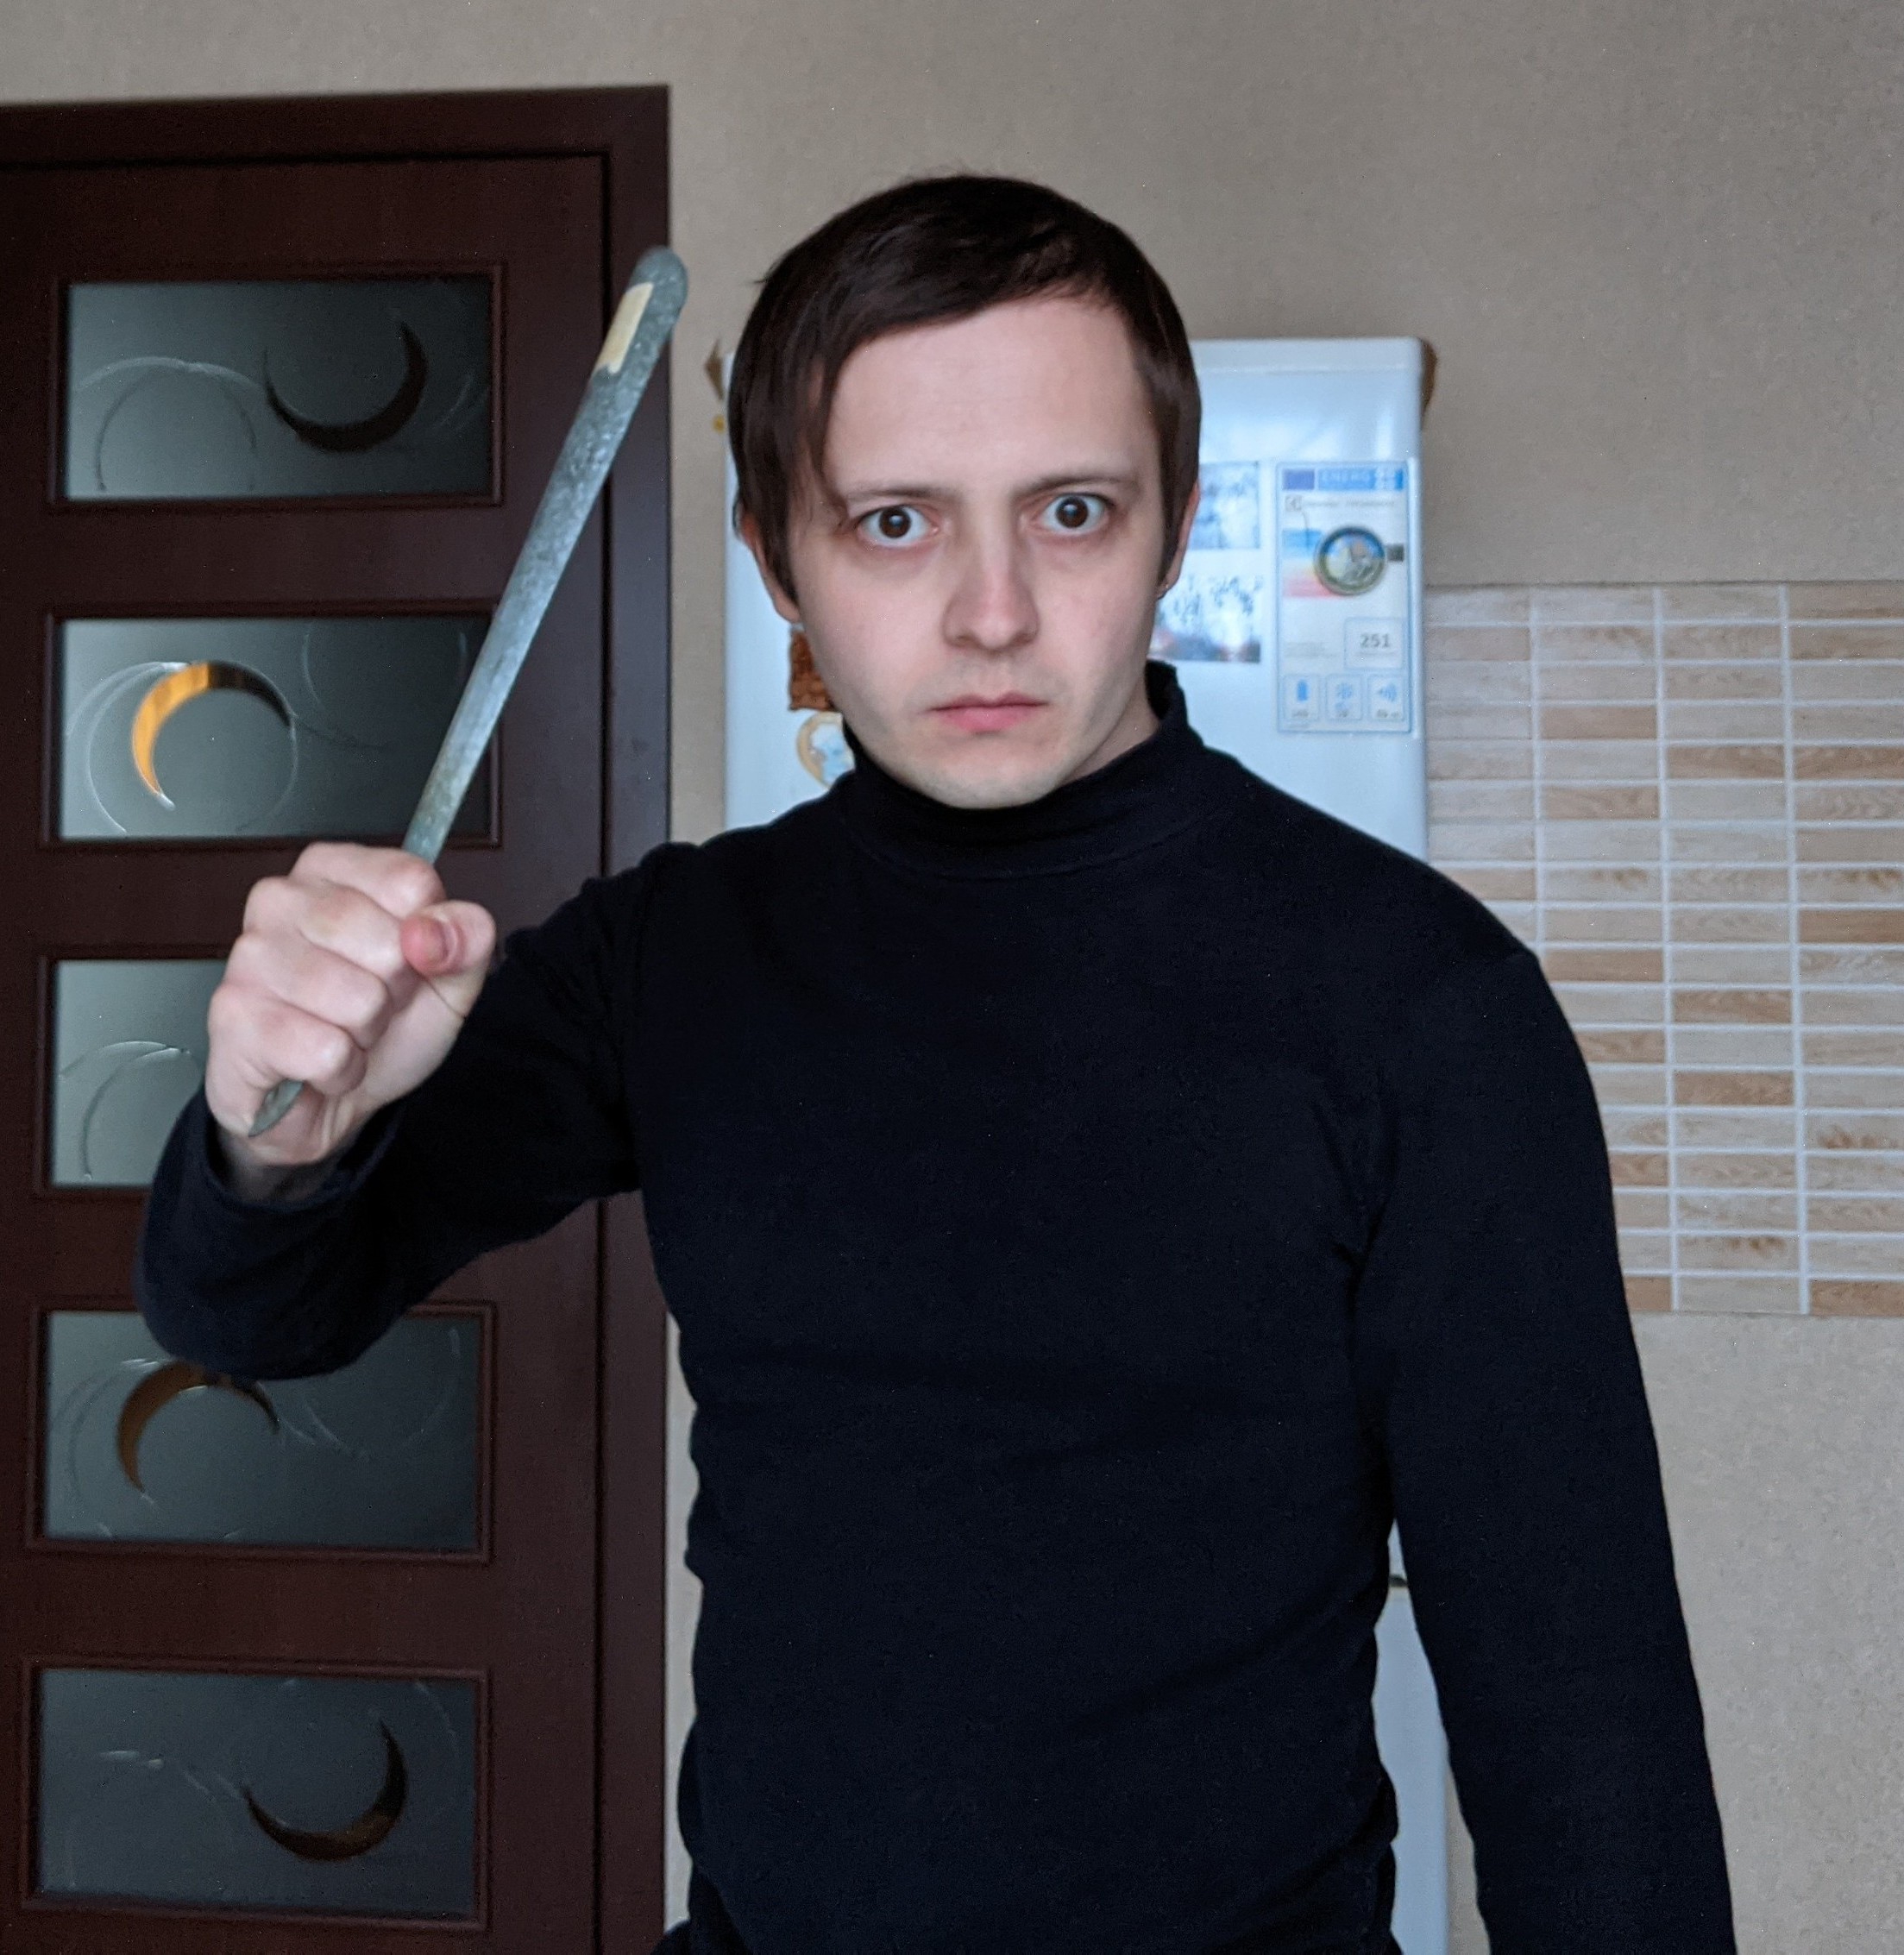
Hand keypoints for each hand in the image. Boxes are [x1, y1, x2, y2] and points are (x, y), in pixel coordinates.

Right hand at [205, 842, 496, 1176]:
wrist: (328, 1102)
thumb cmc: (379, 1025)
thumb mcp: (449, 978)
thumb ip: (466, 939)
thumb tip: (436, 930)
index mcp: (332, 869)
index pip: (411, 882)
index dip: (427, 939)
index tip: (407, 961)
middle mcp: (280, 898)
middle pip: (389, 944)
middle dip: (396, 992)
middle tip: (371, 1005)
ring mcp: (249, 954)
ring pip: (359, 1000)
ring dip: (366, 1034)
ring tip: (341, 1031)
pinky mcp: (233, 1014)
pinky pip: (326, 1050)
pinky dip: (339, 1070)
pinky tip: (315, 1062)